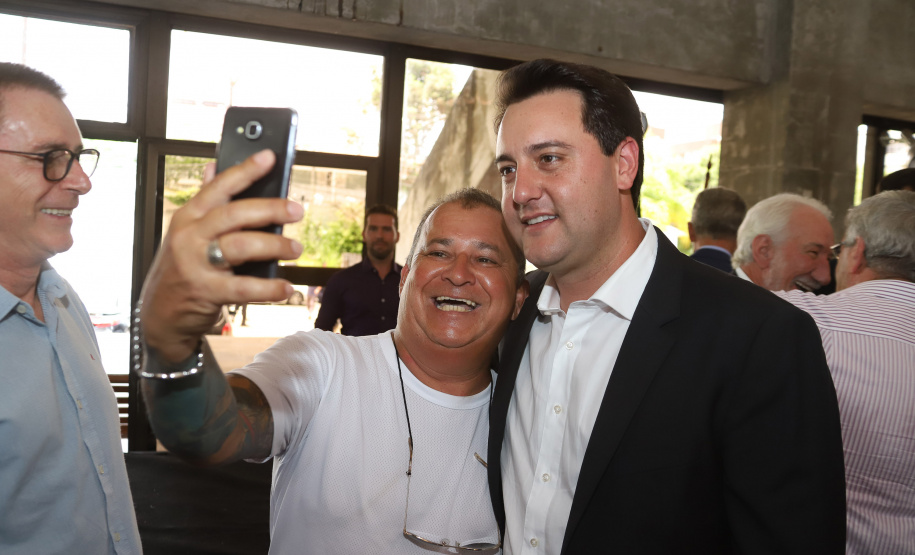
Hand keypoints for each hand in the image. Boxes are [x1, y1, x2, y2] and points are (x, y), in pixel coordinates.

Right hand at [140, 149, 302, 361]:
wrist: (158, 314)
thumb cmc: (180, 269)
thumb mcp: (186, 232)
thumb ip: (205, 201)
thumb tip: (214, 167)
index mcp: (188, 217)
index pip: (219, 187)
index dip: (245, 170)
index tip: (269, 157)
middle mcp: (189, 236)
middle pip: (234, 214)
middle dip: (269, 209)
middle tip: (296, 210)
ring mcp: (195, 264)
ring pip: (240, 246)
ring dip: (273, 245)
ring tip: (295, 248)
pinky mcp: (205, 291)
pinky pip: (242, 288)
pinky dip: (268, 288)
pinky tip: (285, 287)